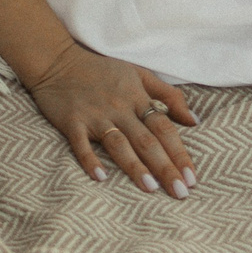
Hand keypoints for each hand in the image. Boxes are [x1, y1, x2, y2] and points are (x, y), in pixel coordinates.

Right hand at [23, 42, 198, 196]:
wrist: (58, 60)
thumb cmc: (102, 69)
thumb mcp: (139, 73)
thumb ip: (168, 95)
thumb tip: (194, 120)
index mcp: (137, 97)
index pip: (164, 128)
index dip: (179, 153)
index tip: (192, 178)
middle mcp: (119, 108)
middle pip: (146, 141)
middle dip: (165, 167)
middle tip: (180, 192)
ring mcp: (95, 116)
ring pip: (119, 144)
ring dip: (135, 167)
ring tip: (150, 188)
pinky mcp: (72, 122)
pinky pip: (81, 144)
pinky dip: (90, 160)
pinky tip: (100, 177)